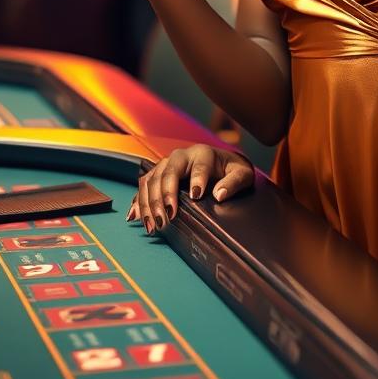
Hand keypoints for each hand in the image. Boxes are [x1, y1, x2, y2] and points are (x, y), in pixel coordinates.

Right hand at [126, 144, 254, 233]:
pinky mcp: (159, 174)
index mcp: (203, 153)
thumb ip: (234, 182)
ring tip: (154, 225)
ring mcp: (167, 164)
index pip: (199, 165)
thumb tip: (219, 194)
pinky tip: (135, 216)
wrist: (220, 162)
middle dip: (164, 195)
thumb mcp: (241, 174)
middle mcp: (182, 156)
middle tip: (167, 218)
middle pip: (168, 172)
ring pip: (152, 179)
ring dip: (149, 203)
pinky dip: (139, 201)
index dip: (197, 179)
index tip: (196, 196)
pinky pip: (144, 185)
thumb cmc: (231, 170)